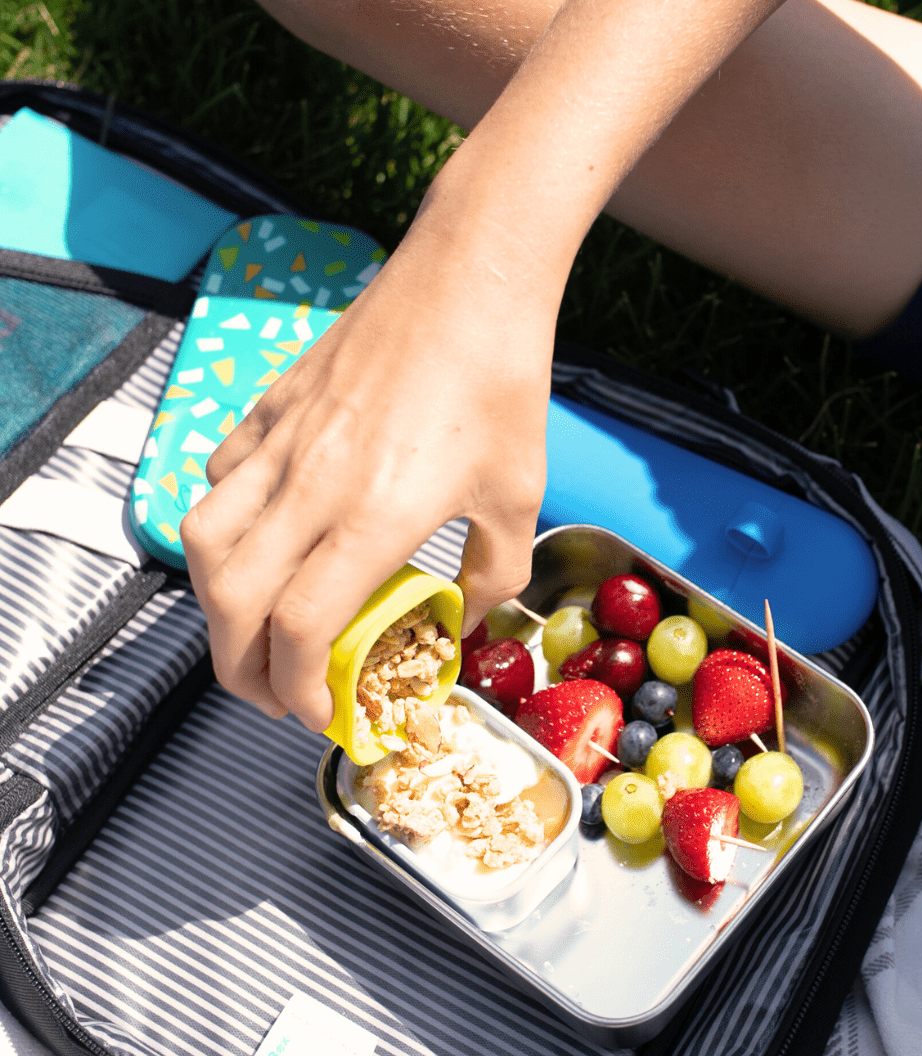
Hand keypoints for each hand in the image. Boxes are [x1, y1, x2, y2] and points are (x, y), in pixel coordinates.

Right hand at [181, 221, 553, 731]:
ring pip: (203, 539)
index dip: (296, 688)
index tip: (315, 713)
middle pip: (230, 600)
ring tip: (249, 628)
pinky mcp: (272, 405)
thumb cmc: (503, 385)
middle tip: (269, 694)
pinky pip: (219, 480)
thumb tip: (461, 621)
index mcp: (373, 516)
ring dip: (214, 602)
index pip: (298, 627)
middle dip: (237, 668)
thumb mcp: (520, 500)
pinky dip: (221, 526)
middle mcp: (310, 483)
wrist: (472, 278)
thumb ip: (491, 578)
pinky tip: (261, 537)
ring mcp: (281, 440)